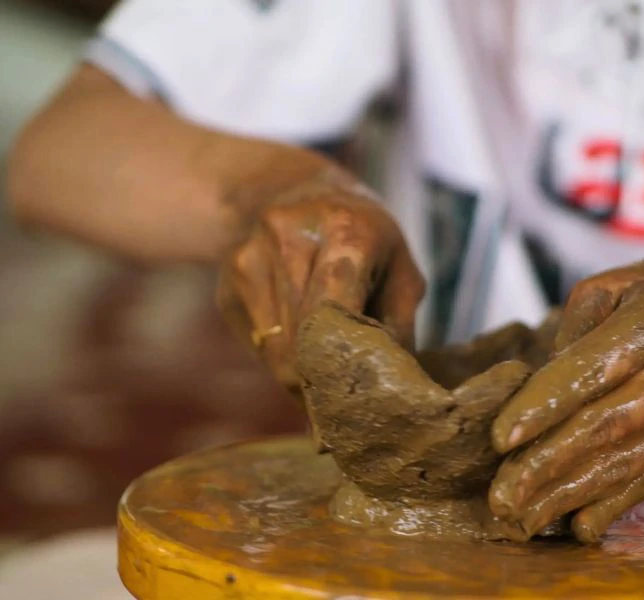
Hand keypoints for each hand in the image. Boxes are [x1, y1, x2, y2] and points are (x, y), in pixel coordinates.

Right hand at [216, 167, 424, 392]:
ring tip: (325, 372)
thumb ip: (399, 324)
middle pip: (302, 337)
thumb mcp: (399, 266)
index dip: (340, 358)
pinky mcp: (229, 283)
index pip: (333, 305)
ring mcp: (250, 258)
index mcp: (345, 229)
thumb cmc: (362, 235)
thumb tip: (389, 387)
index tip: (351, 394)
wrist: (291, 191)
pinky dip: (281, 357)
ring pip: (275, 350)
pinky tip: (299, 341)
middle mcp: (289, 237)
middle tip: (343, 403)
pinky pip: (257, 343)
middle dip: (323, 378)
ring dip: (301, 374)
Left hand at [488, 255, 643, 542]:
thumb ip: (574, 328)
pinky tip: (577, 526)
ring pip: (623, 463)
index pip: (589, 371)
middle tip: (500, 496)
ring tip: (522, 517)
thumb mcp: (621, 283)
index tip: (500, 438)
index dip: (542, 407)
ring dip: (568, 495)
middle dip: (544, 465)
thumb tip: (537, 387)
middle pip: (603, 427)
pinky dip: (612, 506)